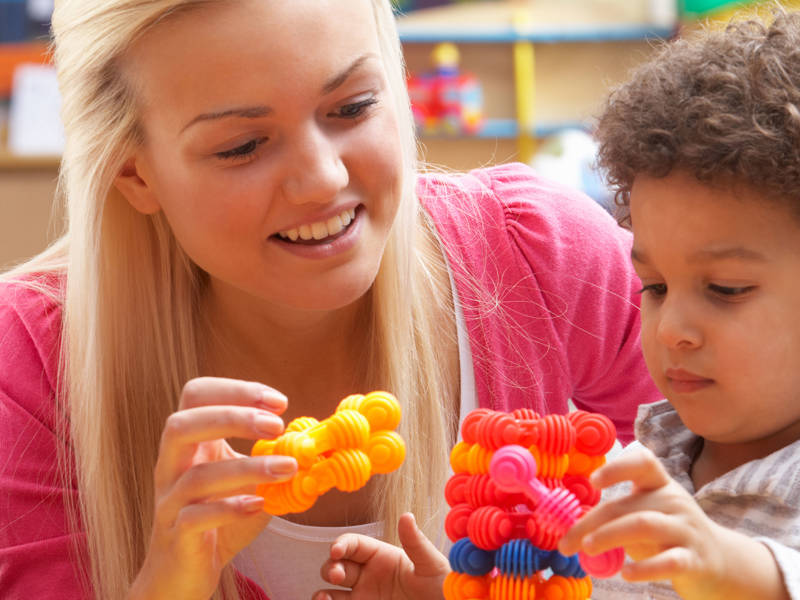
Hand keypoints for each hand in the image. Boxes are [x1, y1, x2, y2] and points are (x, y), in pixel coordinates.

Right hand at [128, 377, 297, 599]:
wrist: (185, 570)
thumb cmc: (220, 516)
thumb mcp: (250, 480)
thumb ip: (276, 458)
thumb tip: (319, 443)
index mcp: (189, 442)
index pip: (196, 395)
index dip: (236, 390)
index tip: (279, 403)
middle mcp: (171, 465)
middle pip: (182, 425)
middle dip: (233, 418)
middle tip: (276, 425)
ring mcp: (169, 500)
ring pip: (196, 476)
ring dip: (247, 467)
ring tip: (288, 468)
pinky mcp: (175, 534)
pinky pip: (195, 517)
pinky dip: (230, 508)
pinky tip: (260, 505)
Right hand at [315, 512, 449, 599]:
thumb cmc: (441, 587)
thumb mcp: (431, 564)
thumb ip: (416, 543)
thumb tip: (406, 515)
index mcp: (381, 556)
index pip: (353, 544)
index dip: (341, 544)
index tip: (336, 550)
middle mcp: (367, 575)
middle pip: (337, 565)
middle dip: (330, 567)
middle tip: (336, 575)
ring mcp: (363, 596)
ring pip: (331, 591)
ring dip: (322, 592)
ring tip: (323, 598)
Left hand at [559, 446, 786, 599]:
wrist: (723, 562)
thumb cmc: (670, 534)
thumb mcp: (648, 514)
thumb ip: (618, 516)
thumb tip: (574, 527)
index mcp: (661, 485)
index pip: (643, 463)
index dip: (617, 468)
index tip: (593, 482)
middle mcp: (675, 501)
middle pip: (628, 505)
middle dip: (591, 523)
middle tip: (566, 543)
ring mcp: (687, 529)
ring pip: (644, 525)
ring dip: (610, 536)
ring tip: (588, 549)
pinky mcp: (695, 560)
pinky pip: (669, 561)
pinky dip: (645, 568)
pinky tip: (626, 574)